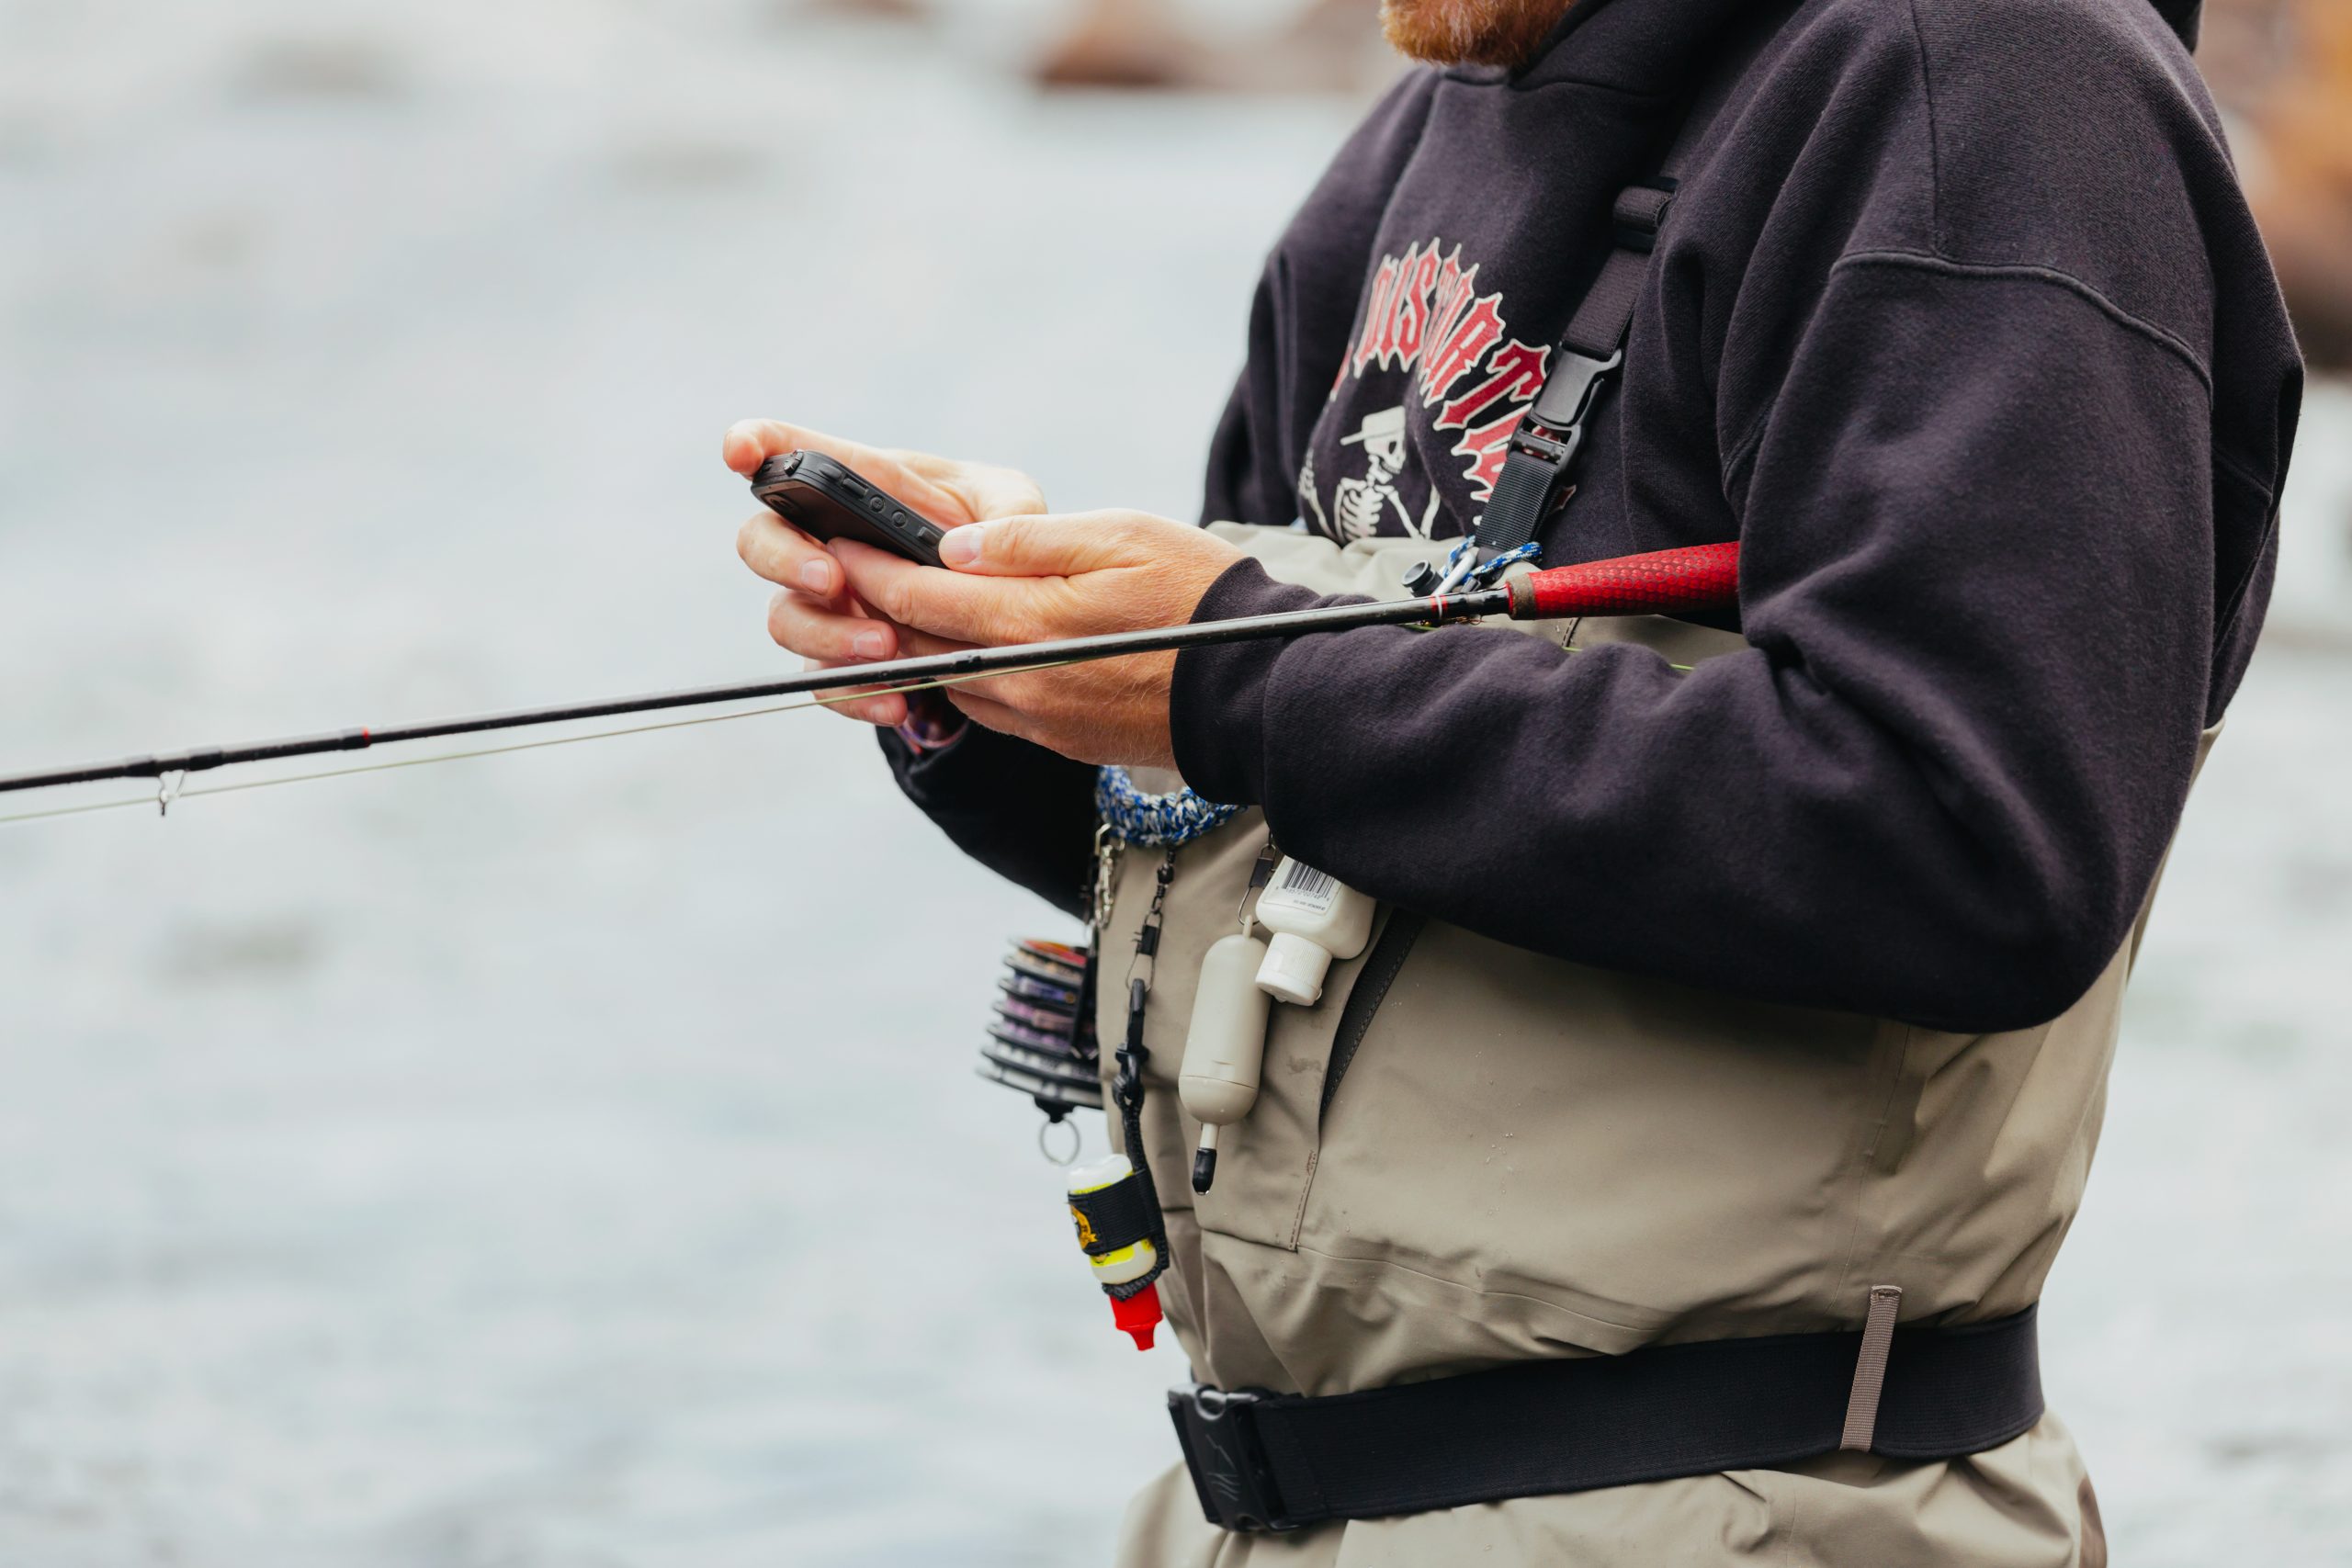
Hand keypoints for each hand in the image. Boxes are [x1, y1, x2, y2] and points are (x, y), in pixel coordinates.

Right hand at [724, 418, 1045, 725]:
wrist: (1002, 612)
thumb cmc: (992, 532)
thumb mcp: (1010, 507)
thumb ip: (1005, 511)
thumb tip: (971, 547)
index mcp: (860, 487)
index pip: (791, 455)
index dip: (754, 445)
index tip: (738, 454)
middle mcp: (826, 540)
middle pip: (762, 540)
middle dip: (785, 558)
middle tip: (832, 578)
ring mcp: (827, 603)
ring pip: (785, 617)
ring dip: (827, 633)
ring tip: (885, 644)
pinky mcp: (841, 658)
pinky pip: (824, 682)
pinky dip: (857, 694)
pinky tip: (897, 702)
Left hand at [831, 511, 1244, 769]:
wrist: (1257, 689)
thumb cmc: (1201, 597)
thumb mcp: (1120, 536)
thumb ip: (1030, 542)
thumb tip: (955, 547)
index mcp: (1029, 624)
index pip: (918, 598)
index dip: (869, 568)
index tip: (835, 540)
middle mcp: (1021, 683)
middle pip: (920, 647)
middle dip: (877, 610)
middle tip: (849, 572)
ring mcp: (1039, 718)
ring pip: (949, 682)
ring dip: (919, 646)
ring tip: (903, 605)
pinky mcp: (1060, 739)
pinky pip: (988, 707)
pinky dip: (964, 675)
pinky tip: (970, 648)